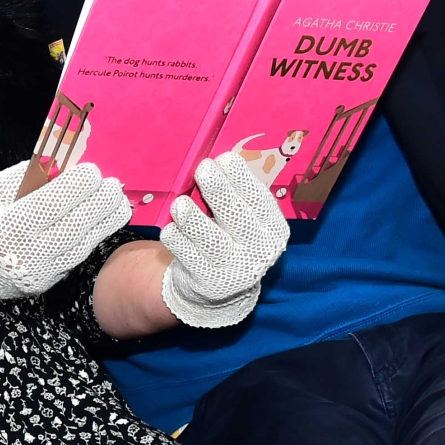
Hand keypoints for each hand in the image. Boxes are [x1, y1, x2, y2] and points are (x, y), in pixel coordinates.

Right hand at [0, 159, 132, 319]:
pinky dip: (93, 235)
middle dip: (101, 201)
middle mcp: (23, 256)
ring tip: (118, 199)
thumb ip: (27, 176)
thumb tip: (65, 163)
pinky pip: (77, 256)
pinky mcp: (46, 284)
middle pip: (75, 226)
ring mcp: (37, 274)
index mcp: (3, 229)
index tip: (93, 168)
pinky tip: (103, 218)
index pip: (51, 204)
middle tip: (113, 183)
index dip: (78, 185)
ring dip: (106, 220)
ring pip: (83, 245)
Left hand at [159, 154, 288, 328]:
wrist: (220, 286)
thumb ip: (236, 195)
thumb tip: (218, 160)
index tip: (225, 158)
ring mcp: (235, 270)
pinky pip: (190, 258)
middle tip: (203, 169)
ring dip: (194, 220)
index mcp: (274, 230)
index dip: (243, 180)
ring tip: (180, 204)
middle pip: (238, 218)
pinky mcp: (209, 282)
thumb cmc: (230, 237)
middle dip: (220, 192)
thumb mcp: (243, 218)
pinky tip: (169, 230)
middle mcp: (260, 251)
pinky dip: (179, 242)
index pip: (261, 202)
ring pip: (212, 240)